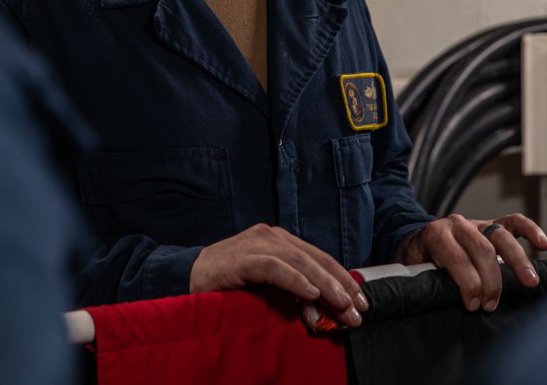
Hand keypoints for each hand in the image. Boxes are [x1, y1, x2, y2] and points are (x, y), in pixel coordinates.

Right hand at [190, 223, 368, 326]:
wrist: (186, 276)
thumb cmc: (228, 283)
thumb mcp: (267, 285)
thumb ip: (293, 290)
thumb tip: (324, 309)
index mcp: (279, 240)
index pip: (319, 258)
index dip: (342, 278)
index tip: (360, 301)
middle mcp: (271, 236)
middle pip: (314, 258)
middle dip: (339, 285)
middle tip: (356, 309)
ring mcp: (256, 243)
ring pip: (299, 261)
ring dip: (323, 285)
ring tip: (340, 304)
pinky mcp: (241, 258)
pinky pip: (273, 267)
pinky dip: (294, 280)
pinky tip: (310, 293)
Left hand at [395, 213, 546, 312]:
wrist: (417, 242)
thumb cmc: (420, 261)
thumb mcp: (417, 271)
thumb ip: (432, 280)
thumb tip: (447, 299)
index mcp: (436, 234)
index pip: (457, 258)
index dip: (468, 283)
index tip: (473, 305)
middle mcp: (458, 225)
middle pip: (482, 249)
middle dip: (491, 281)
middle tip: (491, 304)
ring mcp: (477, 223)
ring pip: (501, 236)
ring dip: (517, 261)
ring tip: (529, 282)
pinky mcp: (492, 224)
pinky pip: (514, 222)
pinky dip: (530, 230)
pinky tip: (543, 244)